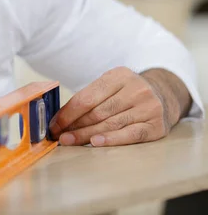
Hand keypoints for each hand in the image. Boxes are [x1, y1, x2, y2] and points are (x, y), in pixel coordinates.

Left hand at [49, 67, 191, 146]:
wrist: (164, 95)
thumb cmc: (126, 93)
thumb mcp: (110, 85)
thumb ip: (89, 97)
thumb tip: (60, 118)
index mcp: (119, 75)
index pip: (87, 97)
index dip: (68, 113)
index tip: (54, 124)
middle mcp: (135, 89)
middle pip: (97, 112)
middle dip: (74, 126)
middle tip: (59, 136)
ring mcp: (148, 107)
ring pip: (110, 124)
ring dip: (86, 135)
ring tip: (69, 141)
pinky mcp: (156, 125)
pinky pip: (129, 134)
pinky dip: (111, 140)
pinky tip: (95, 143)